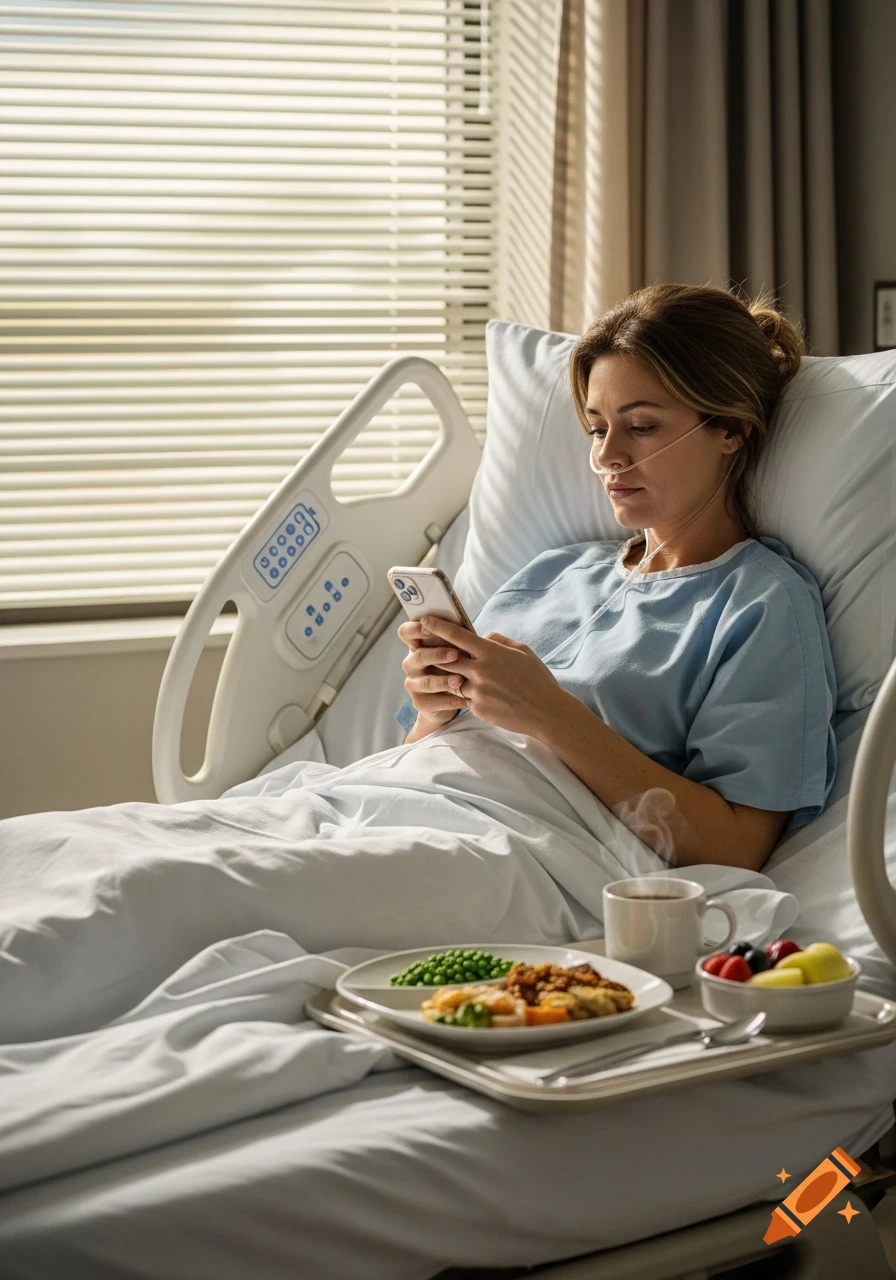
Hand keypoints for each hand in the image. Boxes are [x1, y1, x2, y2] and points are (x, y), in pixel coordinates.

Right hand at [397, 618, 471, 727]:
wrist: (452, 698)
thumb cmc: (456, 665)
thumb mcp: (457, 650)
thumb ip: (461, 640)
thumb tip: (485, 633)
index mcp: (418, 646)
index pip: (406, 632)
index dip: (414, 629)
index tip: (428, 627)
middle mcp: (412, 663)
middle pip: (417, 656)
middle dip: (436, 655)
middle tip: (455, 654)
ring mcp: (414, 684)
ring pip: (426, 682)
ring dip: (443, 680)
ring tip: (460, 680)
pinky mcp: (420, 702)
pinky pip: (434, 702)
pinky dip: (451, 700)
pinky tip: (465, 699)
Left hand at [416, 615, 567, 737]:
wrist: (547, 712)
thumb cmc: (537, 679)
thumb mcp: (522, 651)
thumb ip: (498, 641)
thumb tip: (482, 636)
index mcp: (491, 653)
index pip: (457, 636)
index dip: (437, 627)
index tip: (424, 620)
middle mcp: (480, 671)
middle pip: (446, 658)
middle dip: (435, 652)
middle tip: (425, 647)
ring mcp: (477, 691)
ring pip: (453, 680)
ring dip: (452, 677)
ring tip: (455, 674)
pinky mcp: (477, 709)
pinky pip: (464, 698)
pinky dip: (467, 694)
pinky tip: (479, 694)